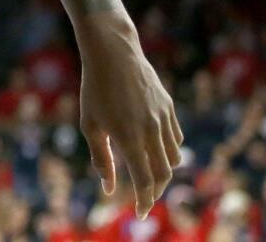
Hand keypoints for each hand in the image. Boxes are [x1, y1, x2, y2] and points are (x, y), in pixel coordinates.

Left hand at [77, 13, 183, 219]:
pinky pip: (176, 138)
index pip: (144, 181)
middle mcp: (151, 130)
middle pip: (163, 174)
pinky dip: (169, 151)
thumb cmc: (94, 89)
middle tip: (142, 198)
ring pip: (173, 157)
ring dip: (163, 172)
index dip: (143, 201)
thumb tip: (108, 189)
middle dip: (154, 191)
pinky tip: (156, 150)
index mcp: (129, 137)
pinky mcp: (169, 107)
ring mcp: (164, 118)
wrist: (113, 53)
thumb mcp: (90, 124)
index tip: (137, 213)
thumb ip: (101, 158)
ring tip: (148, 175)